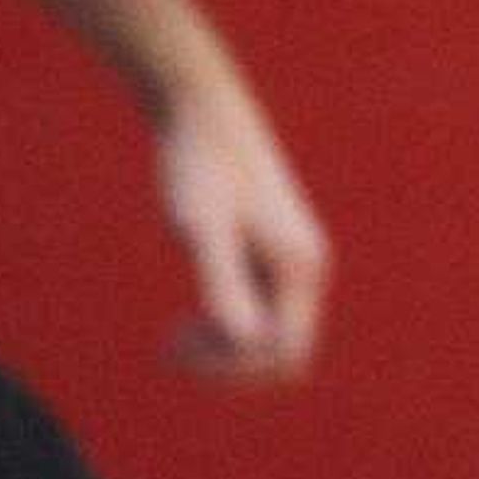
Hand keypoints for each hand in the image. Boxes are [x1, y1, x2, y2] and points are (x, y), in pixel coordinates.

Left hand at [151, 76, 328, 381]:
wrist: (202, 113)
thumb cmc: (198, 165)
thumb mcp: (202, 227)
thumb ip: (224, 282)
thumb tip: (243, 339)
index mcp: (300, 265)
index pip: (286, 351)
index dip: (235, 366)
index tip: (181, 341)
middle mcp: (305, 269)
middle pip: (284, 353)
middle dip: (231, 365)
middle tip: (174, 345)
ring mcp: (289, 263)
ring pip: (271, 338)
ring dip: (225, 351)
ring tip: (175, 340)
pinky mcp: (268, 256)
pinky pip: (260, 317)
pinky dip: (224, 332)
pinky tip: (187, 322)